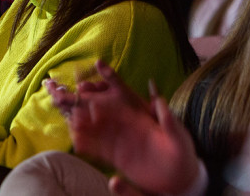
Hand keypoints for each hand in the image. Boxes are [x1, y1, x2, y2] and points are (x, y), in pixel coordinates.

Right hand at [49, 60, 200, 194]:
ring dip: (81, 121)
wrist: (181, 177)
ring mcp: (119, 140)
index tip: (92, 74)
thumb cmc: (182, 151)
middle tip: (67, 95)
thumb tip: (160, 99)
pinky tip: (75, 140)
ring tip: (67, 117)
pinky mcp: (117, 157)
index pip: (119, 93)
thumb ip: (167, 119)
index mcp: (140, 114)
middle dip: (84, 101)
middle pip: (100, 108)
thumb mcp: (178, 135)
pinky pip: (97, 149)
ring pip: (94, 127)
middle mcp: (125, 124)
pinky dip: (86, 144)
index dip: (106, 81)